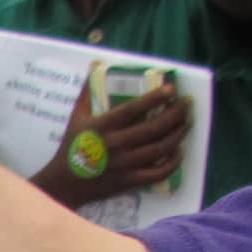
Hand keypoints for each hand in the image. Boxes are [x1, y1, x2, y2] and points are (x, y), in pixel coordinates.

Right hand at [33, 80, 190, 208]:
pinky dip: (173, 162)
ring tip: (187, 122)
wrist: (65, 183)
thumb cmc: (72, 147)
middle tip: (186, 104)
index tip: (171, 89)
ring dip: (179, 133)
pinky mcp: (130, 181)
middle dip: (176, 113)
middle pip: (155, 127)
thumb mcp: (76, 118)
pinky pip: (158, 172)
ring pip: (161, 148)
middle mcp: (117, 144)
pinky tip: (179, 151)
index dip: (155, 98)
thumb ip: (88, 93)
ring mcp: (126, 164)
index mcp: (104, 126)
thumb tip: (95, 68)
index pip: (134, 108)